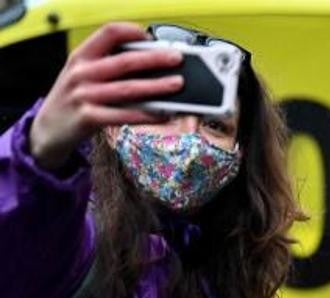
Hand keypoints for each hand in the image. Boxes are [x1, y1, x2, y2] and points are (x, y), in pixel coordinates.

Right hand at [29, 22, 183, 169]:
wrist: (47, 130)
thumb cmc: (73, 99)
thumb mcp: (82, 74)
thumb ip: (106, 65)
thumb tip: (148, 60)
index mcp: (81, 57)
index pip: (107, 34)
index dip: (131, 31)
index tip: (150, 36)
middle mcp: (81, 74)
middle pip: (124, 62)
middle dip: (154, 59)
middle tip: (176, 59)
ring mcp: (84, 96)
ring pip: (127, 89)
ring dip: (156, 86)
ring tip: (177, 84)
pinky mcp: (88, 118)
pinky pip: (124, 115)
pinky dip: (147, 115)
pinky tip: (163, 114)